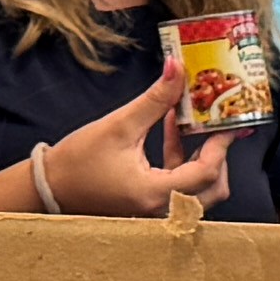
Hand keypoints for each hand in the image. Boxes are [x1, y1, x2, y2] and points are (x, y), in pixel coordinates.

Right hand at [15, 77, 228, 219]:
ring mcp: (156, 212)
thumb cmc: (78, 162)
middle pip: (213, 189)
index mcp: (155, 194)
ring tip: (189, 121)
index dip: (222, 145)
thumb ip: (154, 99)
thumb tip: (177, 67)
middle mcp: (161, 210)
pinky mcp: (150, 207)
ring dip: (200, 156)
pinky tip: (170, 129)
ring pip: (199, 190)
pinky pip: (179, 187)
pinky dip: (181, 161)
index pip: (207, 172)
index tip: (229, 121)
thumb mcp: (120, 125)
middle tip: (216, 124)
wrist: (49, 188)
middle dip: (219, 155)